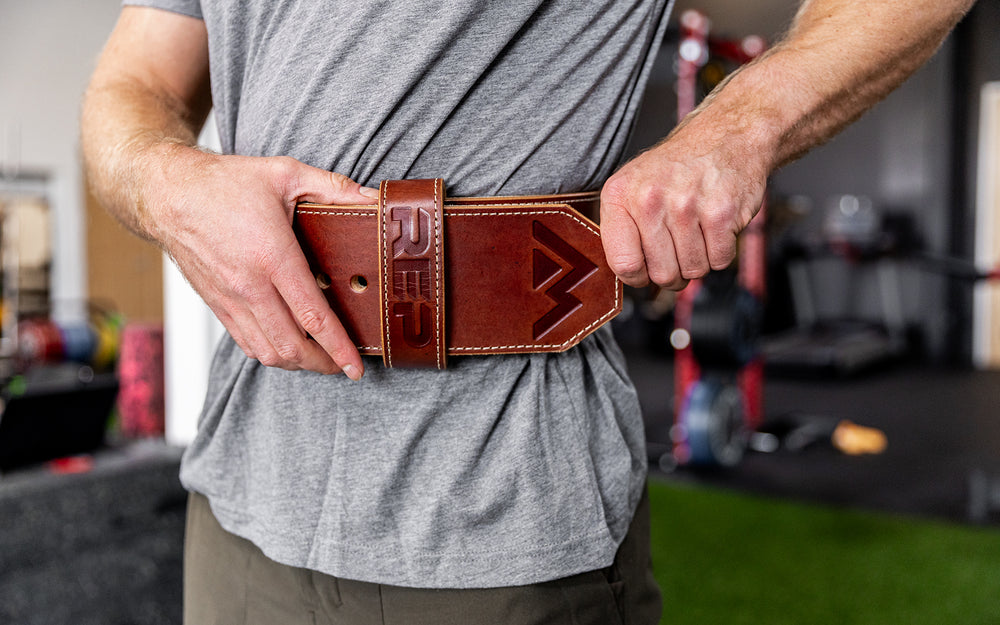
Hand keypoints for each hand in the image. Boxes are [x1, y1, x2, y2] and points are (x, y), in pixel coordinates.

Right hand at [147, 148, 376, 377]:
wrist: (166, 193)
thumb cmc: (225, 183)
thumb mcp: (286, 173)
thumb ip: (333, 187)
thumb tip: (374, 199)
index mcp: (272, 256)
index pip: (312, 316)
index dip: (338, 347)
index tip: (356, 367)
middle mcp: (249, 285)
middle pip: (291, 346)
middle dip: (323, 364)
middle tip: (345, 365)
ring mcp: (230, 299)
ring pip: (268, 352)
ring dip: (298, 363)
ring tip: (321, 359)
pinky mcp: (217, 304)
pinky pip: (247, 343)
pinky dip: (271, 352)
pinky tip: (288, 346)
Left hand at [600, 119, 766, 290]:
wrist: (725, 136)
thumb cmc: (675, 169)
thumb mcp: (632, 187)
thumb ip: (622, 230)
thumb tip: (628, 276)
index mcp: (620, 195)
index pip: (623, 264)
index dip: (638, 276)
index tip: (646, 268)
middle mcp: (650, 198)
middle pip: (661, 274)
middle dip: (673, 272)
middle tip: (678, 250)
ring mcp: (686, 205)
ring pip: (693, 271)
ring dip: (698, 261)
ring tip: (696, 233)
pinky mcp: (722, 212)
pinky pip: (719, 261)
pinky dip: (720, 252)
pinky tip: (715, 227)